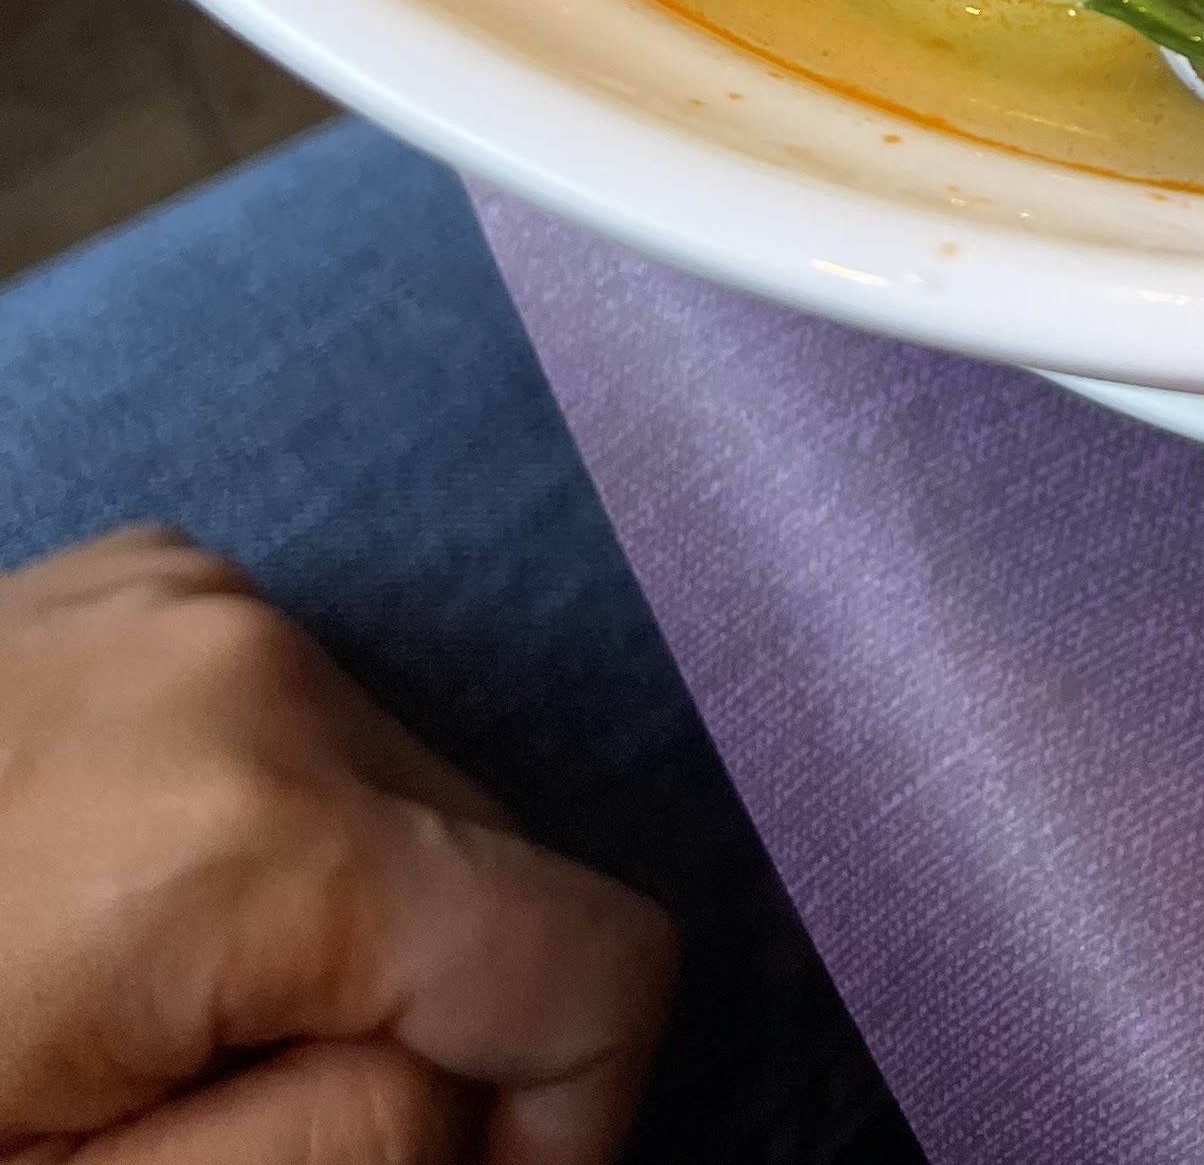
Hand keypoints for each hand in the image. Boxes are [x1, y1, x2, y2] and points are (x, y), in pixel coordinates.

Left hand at [0, 526, 674, 1163]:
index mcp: (256, 833)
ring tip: (159, 1014)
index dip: (571, 1128)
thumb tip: (479, 1099)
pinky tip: (125, 901)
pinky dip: (271, 823)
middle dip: (428, 1020)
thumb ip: (343, 1146)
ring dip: (349, 917)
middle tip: (247, 1120)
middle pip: (495, 877)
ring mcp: (197, 593)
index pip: (600, 967)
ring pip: (407, 794)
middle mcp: (256, 660)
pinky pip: (307, 714)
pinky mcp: (148, 572)